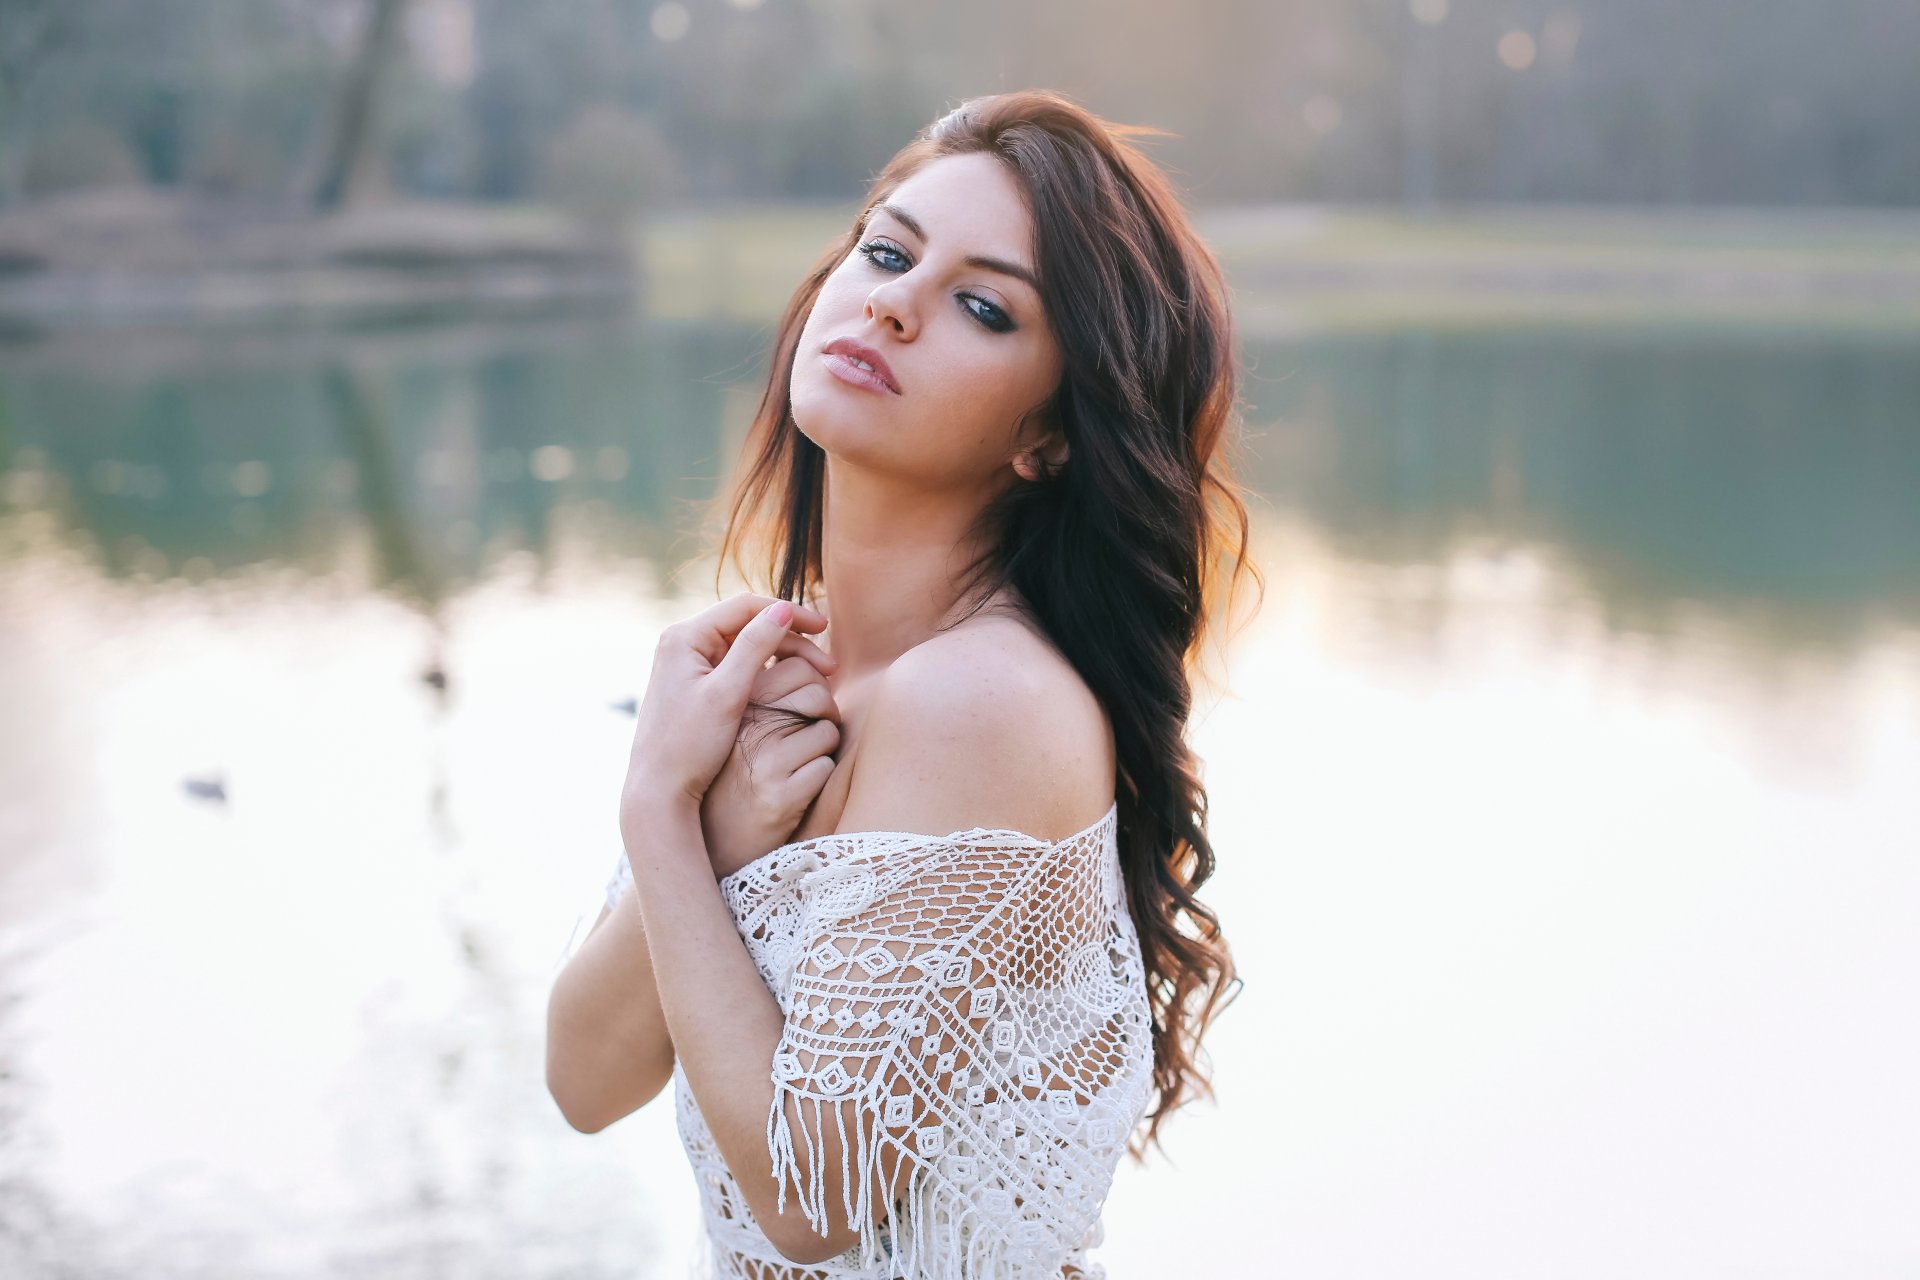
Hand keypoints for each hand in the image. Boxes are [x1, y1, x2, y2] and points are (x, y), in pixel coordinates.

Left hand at [620, 594, 831, 850]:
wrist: (659, 791)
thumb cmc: (690, 747)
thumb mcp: (728, 695)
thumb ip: (755, 648)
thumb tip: (783, 610)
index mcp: (685, 637)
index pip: (747, 606)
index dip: (790, 613)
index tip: (824, 628)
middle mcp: (682, 643)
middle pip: (748, 624)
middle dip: (792, 639)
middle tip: (829, 665)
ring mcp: (687, 664)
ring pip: (746, 645)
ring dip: (783, 656)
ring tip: (819, 676)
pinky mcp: (694, 685)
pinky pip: (737, 665)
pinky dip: (767, 671)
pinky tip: (791, 685)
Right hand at [701, 654, 843, 877]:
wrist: (716, 839)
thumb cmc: (737, 776)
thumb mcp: (740, 728)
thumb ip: (767, 694)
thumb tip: (815, 661)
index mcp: (737, 704)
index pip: (796, 666)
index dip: (815, 680)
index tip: (812, 701)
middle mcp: (748, 728)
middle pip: (817, 692)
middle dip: (827, 710)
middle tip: (816, 729)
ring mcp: (765, 762)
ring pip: (827, 730)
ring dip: (824, 746)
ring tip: (803, 760)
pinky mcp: (781, 795)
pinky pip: (826, 767)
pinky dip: (821, 776)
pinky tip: (799, 787)